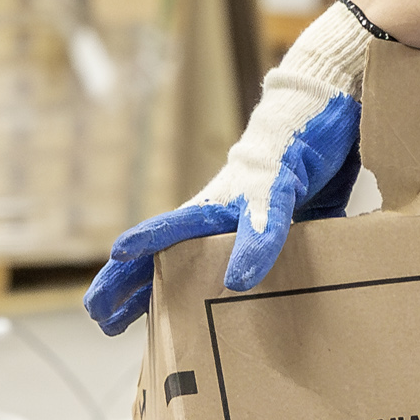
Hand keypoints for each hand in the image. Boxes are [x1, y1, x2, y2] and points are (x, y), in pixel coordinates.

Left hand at [86, 5, 369, 333]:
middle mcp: (221, 204)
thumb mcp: (290, 220)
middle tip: (94, 311)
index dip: (138, 287)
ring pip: (190, 223)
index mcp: (221, 219)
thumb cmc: (306, 161)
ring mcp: (244, 190)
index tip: (106, 318)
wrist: (325, 101)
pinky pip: (265, 221)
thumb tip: (279, 280)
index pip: (169, 258)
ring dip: (155, 242)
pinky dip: (253, 250)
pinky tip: (239, 280)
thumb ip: (275, 244)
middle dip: (126, 277)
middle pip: (162, 246)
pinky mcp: (279, 179)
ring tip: (118, 260)